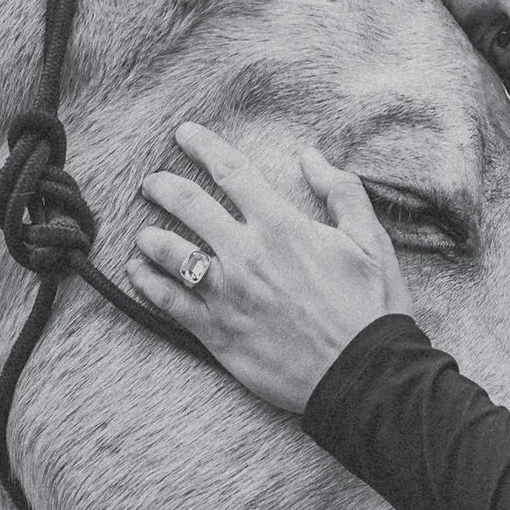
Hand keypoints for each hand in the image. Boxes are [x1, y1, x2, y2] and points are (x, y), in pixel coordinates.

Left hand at [127, 121, 413, 413]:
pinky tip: (137, 273)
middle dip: (163, 186)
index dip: (202, 146)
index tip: (183, 134)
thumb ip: (341, 192)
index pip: (230, 171)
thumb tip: (312, 157)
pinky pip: (168, 302)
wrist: (363, 376)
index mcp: (281, 226)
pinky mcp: (216, 332)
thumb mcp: (371, 241)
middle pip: (188, 205)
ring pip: (169, 253)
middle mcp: (245, 255)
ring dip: (150, 237)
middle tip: (152, 183)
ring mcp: (226, 294)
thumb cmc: (371, 309)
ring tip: (144, 233)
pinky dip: (146, 283)